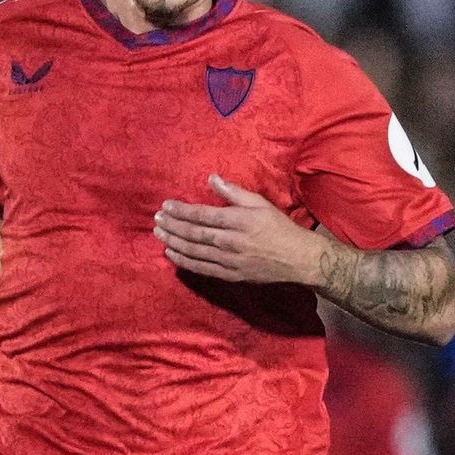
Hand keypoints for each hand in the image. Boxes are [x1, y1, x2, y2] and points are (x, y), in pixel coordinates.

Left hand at [155, 175, 323, 286]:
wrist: (298, 259)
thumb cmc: (279, 227)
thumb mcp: (260, 203)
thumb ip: (234, 192)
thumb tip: (212, 178)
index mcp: (237, 220)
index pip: (201, 215)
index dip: (181, 210)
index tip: (166, 206)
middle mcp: (230, 241)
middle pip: (193, 233)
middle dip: (172, 225)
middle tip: (157, 220)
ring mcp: (228, 261)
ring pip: (194, 251)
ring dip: (174, 242)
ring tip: (159, 234)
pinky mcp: (230, 275)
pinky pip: (202, 269)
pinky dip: (185, 261)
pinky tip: (172, 254)